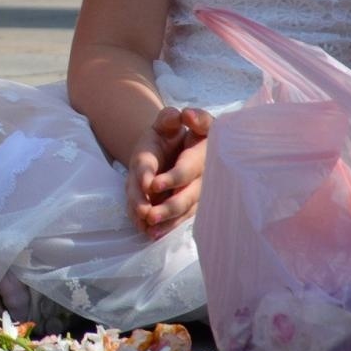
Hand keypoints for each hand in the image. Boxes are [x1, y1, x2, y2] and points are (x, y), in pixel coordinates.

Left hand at [124, 106, 211, 238]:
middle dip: (168, 208)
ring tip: (149, 231)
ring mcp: (196, 194)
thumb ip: (173, 117)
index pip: (188, 169)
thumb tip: (185, 115)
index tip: (152, 186)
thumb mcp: (169, 121)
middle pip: (186, 197)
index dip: (172, 178)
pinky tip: (151, 235)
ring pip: (183, 212)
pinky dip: (165, 228)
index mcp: (200, 154)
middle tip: (148, 215)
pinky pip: (179, 219)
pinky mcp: (188, 205)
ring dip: (166, 222)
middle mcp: (201, 178)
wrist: (174, 146)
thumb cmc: (173, 131)